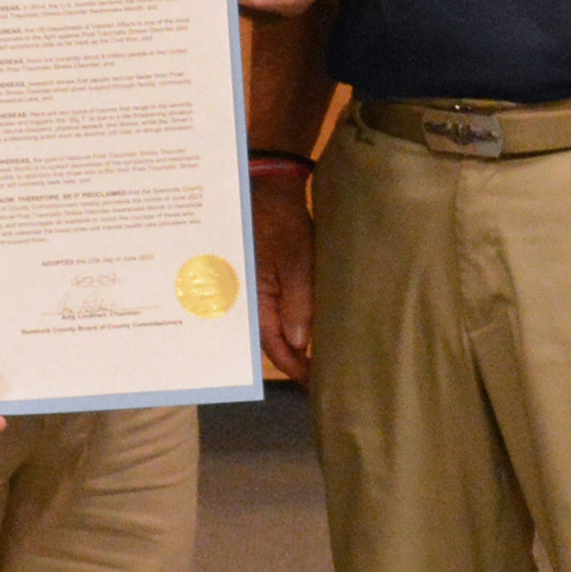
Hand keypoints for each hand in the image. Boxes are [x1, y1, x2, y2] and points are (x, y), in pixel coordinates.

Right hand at [252, 162, 315, 378]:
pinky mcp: (262, 279)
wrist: (267, 188)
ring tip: (319, 359)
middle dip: (293, 360)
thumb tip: (300, 344)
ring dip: (293, 342)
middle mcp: (248, 301)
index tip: (318, 384)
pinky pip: (274, 309)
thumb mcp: (295, 262)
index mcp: (251, 300)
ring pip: (273, 326)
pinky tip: (307, 329)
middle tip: (322, 376)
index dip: (296, 367)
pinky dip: (290, 322)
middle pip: (271, 341)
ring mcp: (254, 290)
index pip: (274, 346)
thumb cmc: (280, 222)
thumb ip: (298, 304)